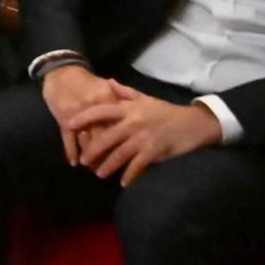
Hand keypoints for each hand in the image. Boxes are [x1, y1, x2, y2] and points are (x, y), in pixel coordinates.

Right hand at [40, 65, 120, 165]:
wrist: (60, 71)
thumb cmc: (85, 81)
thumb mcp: (105, 87)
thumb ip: (120, 99)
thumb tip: (132, 116)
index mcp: (108, 99)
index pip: (119, 124)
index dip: (124, 140)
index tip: (130, 154)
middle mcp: (94, 109)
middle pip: (104, 137)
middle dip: (107, 155)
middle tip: (111, 168)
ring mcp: (77, 116)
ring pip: (86, 141)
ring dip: (90, 157)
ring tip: (95, 169)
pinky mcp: (63, 119)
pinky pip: (68, 139)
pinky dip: (71, 151)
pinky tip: (73, 163)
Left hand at [69, 80, 222, 185]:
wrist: (193, 123)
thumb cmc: (165, 112)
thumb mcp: (145, 99)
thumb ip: (125, 92)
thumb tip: (108, 82)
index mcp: (130, 108)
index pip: (102, 111)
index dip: (85, 117)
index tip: (70, 124)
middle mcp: (134, 122)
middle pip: (107, 137)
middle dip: (92, 149)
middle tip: (83, 159)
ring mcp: (144, 138)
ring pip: (120, 153)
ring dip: (108, 165)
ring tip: (98, 173)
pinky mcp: (154, 151)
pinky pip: (138, 166)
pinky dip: (129, 175)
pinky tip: (122, 182)